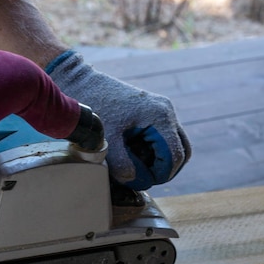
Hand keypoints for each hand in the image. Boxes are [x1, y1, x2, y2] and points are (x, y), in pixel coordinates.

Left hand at [47, 51, 190, 189]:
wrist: (81, 81)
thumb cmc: (93, 105)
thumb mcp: (106, 139)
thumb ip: (120, 163)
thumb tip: (132, 181)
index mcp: (160, 116)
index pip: (174, 156)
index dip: (161, 174)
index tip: (142, 182)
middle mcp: (165, 111)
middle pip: (182, 151)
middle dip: (166, 170)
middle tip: (144, 180)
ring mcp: (160, 110)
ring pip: (173, 145)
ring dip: (160, 161)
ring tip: (136, 168)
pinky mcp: (151, 112)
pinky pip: (162, 137)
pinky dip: (153, 151)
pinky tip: (132, 156)